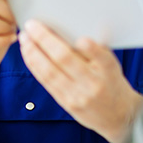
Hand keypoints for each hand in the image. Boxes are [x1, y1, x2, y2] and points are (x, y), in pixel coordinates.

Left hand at [18, 20, 142, 142]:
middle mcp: (93, 84)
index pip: (102, 58)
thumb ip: (98, 49)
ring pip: (50, 72)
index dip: (92, 49)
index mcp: (109, 71)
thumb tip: (83, 31)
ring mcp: (78, 96)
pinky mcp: (66, 103)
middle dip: (44, 40)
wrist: (117, 117)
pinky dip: (34, 65)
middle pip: (65, 60)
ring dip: (33, 52)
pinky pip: (46, 82)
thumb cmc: (113, 84)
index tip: (81, 39)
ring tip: (24, 38)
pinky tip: (28, 53)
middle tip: (31, 25)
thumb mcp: (113, 66)